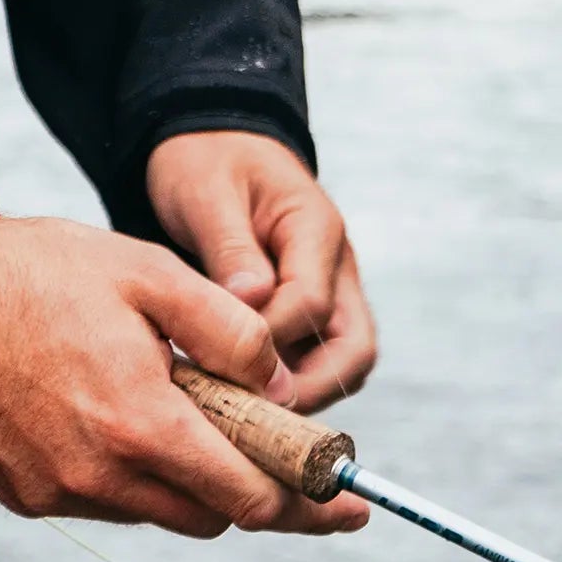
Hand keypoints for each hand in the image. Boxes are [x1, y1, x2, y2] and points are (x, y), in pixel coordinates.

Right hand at [0, 214, 366, 536]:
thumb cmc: (43, 270)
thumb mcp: (148, 271)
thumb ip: (227, 329)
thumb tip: (284, 385)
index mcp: (138, 422)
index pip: (246, 496)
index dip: (306, 499)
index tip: (349, 502)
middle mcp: (97, 475)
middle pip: (208, 517)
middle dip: (247, 488)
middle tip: (272, 451)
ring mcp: (54, 491)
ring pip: (154, 512)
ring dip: (182, 479)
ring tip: (177, 411)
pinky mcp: (21, 493)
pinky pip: (101, 503)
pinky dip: (125, 475)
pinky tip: (114, 417)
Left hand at [144, 131, 377, 414]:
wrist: (209, 146)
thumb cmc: (207, 163)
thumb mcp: (207, 192)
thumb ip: (230, 247)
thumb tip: (252, 301)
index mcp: (316, 228)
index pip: (311, 302)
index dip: (271, 339)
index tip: (220, 360)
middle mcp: (335, 267)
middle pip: (354, 349)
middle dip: (311, 389)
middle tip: (253, 415)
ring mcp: (327, 291)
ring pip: (339, 363)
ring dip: (300, 391)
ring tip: (243, 414)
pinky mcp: (306, 311)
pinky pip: (311, 359)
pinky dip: (285, 382)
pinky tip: (237, 396)